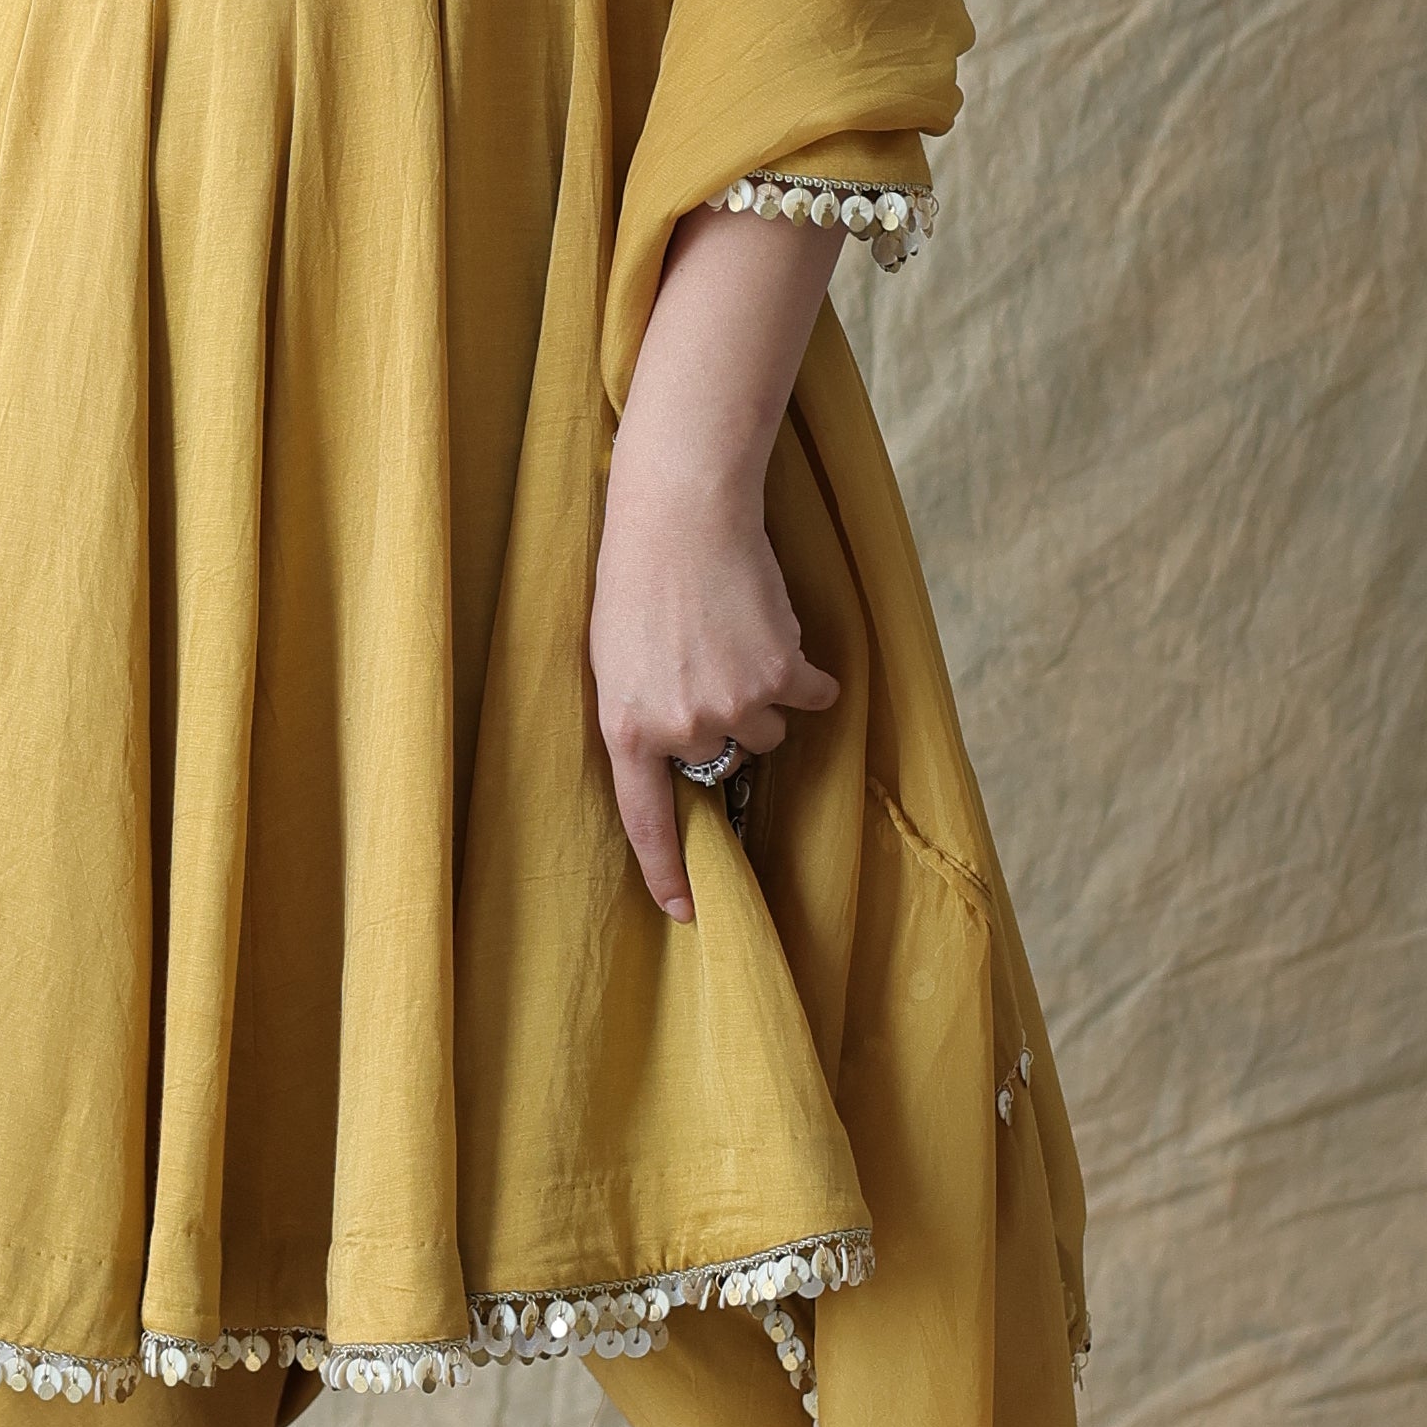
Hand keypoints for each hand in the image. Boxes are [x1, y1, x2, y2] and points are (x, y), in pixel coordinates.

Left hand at [589, 442, 837, 922]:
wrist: (681, 513)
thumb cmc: (636, 580)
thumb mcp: (613, 662)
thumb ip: (645, 720)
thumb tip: (689, 760)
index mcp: (625, 729)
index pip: (647, 820)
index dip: (667, 871)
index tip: (686, 913)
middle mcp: (682, 729)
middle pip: (726, 759)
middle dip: (724, 722)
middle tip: (705, 659)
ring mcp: (736, 704)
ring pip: (770, 730)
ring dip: (762, 692)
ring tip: (732, 636)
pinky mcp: (784, 674)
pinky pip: (813, 696)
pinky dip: (806, 671)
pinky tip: (774, 629)